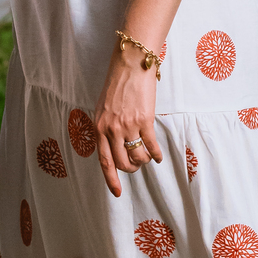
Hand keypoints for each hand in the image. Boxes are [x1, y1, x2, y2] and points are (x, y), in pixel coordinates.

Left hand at [93, 42, 163, 197]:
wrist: (131, 65)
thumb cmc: (116, 85)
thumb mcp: (102, 108)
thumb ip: (105, 128)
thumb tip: (112, 147)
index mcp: (99, 127)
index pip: (104, 161)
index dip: (111, 180)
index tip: (117, 192)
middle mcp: (112, 130)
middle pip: (122, 163)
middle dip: (131, 169)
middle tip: (136, 166)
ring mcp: (128, 126)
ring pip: (138, 157)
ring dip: (144, 161)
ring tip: (147, 157)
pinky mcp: (145, 120)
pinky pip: (152, 146)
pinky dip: (156, 154)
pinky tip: (158, 156)